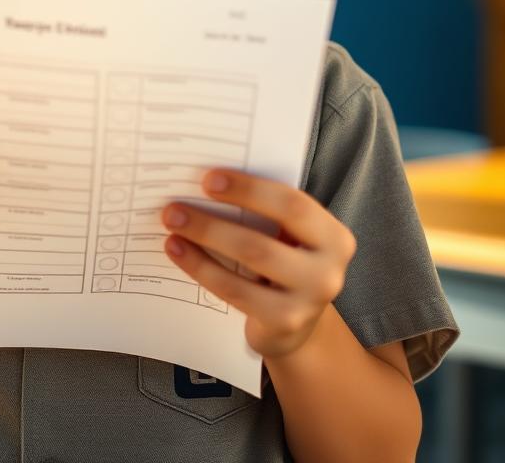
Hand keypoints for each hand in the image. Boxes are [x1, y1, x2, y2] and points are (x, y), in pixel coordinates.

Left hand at [161, 170, 355, 359]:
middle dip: (215, 221)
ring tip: (172, 225)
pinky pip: (235, 292)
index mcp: (332, 236)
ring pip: (249, 264)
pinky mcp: (284, 323)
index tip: (208, 179)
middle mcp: (328, 269)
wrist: (295, 325)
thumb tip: (205, 179)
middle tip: (174, 207)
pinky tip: (178, 251)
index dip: (249, 190)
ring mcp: (309, 301)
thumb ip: (263, 210)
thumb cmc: (283, 262)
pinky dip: (201, 268)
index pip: (292, 204)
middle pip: (265, 239)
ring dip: (204, 240)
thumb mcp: (286, 235)